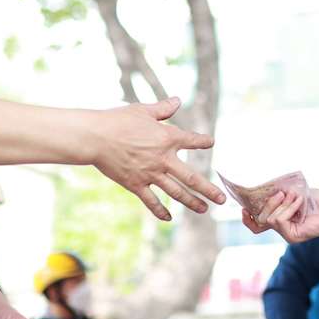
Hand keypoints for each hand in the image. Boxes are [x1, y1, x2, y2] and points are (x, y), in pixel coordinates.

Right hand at [90, 97, 226, 220]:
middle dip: (209, 190)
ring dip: (192, 202)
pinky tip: (169, 218)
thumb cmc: (118, 120)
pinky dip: (160, 211)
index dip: (203, 141)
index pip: (193, 140)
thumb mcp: (143, 110)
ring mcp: (150, 174)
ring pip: (176, 193)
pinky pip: (151, 201)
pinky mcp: (136, 185)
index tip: (210, 143)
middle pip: (191, 178)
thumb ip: (163, 108)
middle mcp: (163, 159)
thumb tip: (177, 100)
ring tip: (204, 210)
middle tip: (222, 200)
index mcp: (167, 138)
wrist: (95, 137)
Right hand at [242, 187, 318, 242]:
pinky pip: (280, 220)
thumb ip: (275, 195)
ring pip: (269, 218)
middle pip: (260, 220)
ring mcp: (287, 234)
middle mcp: (282, 228)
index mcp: (279, 218)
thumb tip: (259, 193)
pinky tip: (299, 203)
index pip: (256, 225)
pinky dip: (289, 208)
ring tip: (296, 198)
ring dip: (282, 204)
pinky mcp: (293, 236)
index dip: (247, 219)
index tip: (243, 208)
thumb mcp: (290, 193)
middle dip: (269, 204)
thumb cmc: (315, 199)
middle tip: (282, 194)